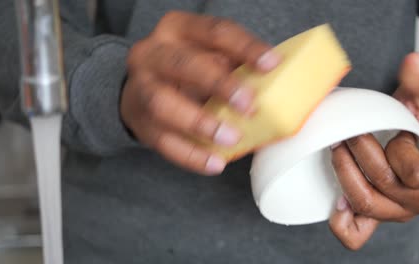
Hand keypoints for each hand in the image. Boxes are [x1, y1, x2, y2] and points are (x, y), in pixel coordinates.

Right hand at [120, 11, 280, 174]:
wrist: (143, 90)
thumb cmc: (186, 71)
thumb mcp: (209, 55)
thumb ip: (235, 62)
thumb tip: (278, 79)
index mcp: (176, 29)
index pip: (214, 32)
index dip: (245, 47)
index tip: (272, 65)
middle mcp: (152, 54)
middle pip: (183, 65)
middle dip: (219, 85)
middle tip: (249, 106)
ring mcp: (140, 88)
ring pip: (163, 104)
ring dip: (201, 123)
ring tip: (231, 139)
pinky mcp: (140, 122)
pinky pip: (163, 142)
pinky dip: (191, 155)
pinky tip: (215, 163)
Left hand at [329, 53, 418, 249]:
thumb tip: (415, 61)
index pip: (410, 170)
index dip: (394, 149)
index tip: (392, 130)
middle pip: (380, 185)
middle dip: (356, 154)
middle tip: (346, 134)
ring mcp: (400, 212)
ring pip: (365, 206)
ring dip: (345, 176)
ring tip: (338, 152)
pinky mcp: (380, 216)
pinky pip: (358, 233)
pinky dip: (343, 222)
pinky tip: (334, 202)